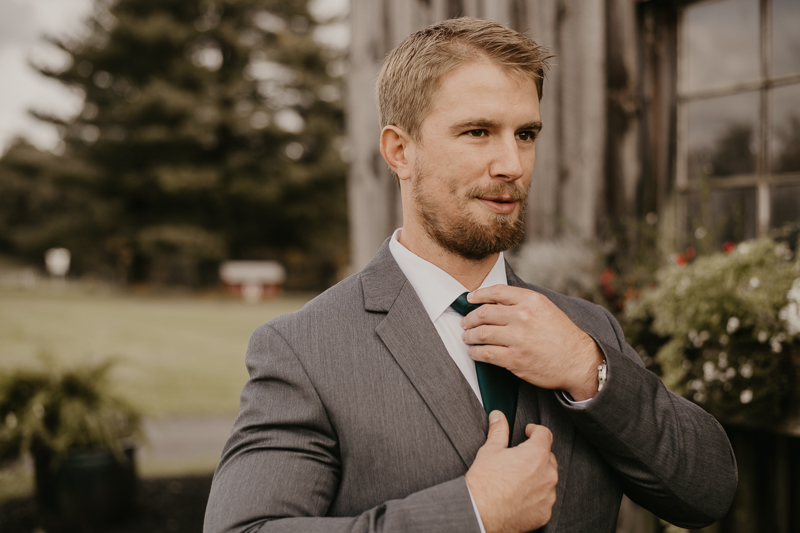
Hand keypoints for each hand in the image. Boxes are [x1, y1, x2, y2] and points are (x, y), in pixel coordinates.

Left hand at [461, 285, 603, 400]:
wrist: (578, 361)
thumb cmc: (562, 335)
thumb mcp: (546, 309)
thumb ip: (523, 302)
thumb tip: (495, 301)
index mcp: (531, 300)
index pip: (496, 292)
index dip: (478, 295)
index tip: (470, 299)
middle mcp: (523, 316)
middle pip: (484, 313)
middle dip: (470, 318)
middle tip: (465, 323)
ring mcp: (518, 338)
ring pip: (481, 333)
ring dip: (470, 336)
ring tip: (467, 338)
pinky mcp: (514, 359)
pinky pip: (486, 353)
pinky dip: (475, 353)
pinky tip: (474, 352)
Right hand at [465, 411, 557, 532]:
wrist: (480, 512)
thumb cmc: (484, 483)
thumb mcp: (490, 450)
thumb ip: (499, 431)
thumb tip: (498, 417)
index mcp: (536, 454)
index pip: (545, 434)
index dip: (535, 430)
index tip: (529, 432)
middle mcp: (547, 474)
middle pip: (548, 457)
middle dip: (535, 454)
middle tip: (518, 458)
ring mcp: (548, 495)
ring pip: (547, 479)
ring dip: (537, 475)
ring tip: (517, 478)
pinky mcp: (544, 512)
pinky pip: (545, 498)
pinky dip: (536, 495)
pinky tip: (519, 494)